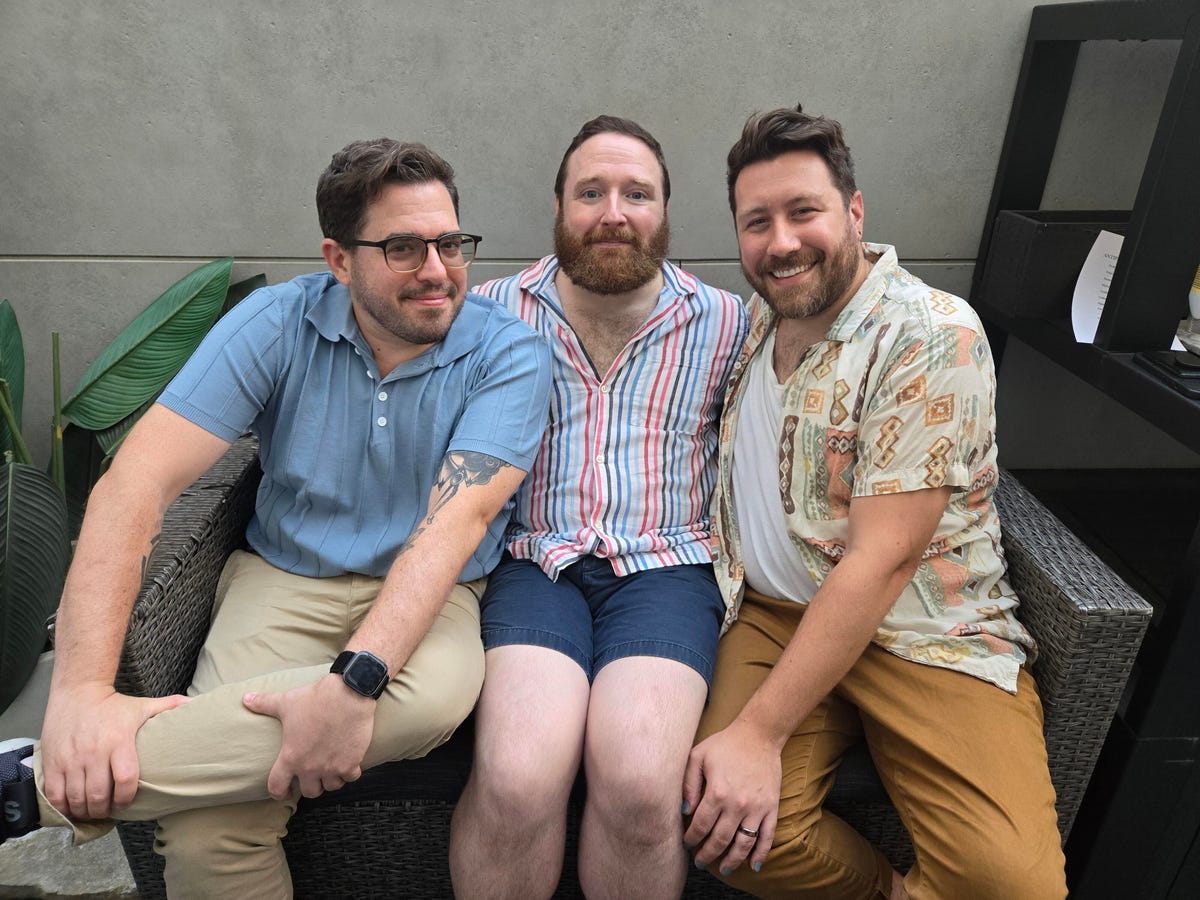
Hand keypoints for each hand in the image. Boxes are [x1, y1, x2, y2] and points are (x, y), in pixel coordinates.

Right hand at [40, 682, 189, 820]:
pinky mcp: (52, 763)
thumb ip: (170, 707)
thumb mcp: (143, 705)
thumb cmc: (113, 704)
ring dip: (85, 811)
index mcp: (119, 741)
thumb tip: (197, 703)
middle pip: (98, 795)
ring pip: (77, 798)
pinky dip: (63, 807)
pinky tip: (72, 807)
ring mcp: (70, 759)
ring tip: (93, 810)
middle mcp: (93, 752)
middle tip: (109, 810)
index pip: (125, 779)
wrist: (77, 692)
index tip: (127, 802)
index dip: (127, 797)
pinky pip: (55, 795)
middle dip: (105, 809)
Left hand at [242, 675, 375, 799]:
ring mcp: (332, 767)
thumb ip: (264, 704)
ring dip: (331, 779)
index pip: (277, 787)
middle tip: (313, 775)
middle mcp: (310, 767)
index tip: (284, 793)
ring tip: (331, 768)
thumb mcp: (286, 702)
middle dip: (311, 785)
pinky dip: (350, 771)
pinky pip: (351, 777)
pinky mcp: (352, 762)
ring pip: (331, 786)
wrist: (348, 694)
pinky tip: (349, 761)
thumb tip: (245, 699)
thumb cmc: (315, 699)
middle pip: (310, 792)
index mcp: (291, 757)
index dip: (279, 793)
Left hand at [682, 719, 781, 874]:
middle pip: (719, 840)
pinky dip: (760, 854)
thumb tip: (685, 812)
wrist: (759, 735)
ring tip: (724, 869)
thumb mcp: (697, 756)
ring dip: (732, 860)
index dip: (691, 838)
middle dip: (707, 855)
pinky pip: (767, 837)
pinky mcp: (772, 807)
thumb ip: (688, 784)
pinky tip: (753, 866)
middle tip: (700, 862)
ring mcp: (756, 808)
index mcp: (716, 792)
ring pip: (743, 844)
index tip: (687, 843)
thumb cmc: (725, 744)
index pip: (700, 826)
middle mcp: (737, 804)